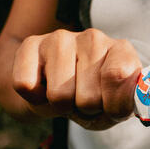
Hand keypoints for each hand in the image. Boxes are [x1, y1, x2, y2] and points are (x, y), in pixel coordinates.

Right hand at [12, 28, 141, 129]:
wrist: (55, 93)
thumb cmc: (92, 99)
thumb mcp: (114, 109)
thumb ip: (123, 103)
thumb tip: (120, 97)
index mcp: (120, 51)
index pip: (118, 75)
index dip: (113, 106)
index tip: (110, 108)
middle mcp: (94, 38)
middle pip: (88, 97)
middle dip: (85, 110)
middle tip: (83, 101)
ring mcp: (61, 38)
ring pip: (59, 94)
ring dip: (61, 106)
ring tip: (66, 96)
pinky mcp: (31, 44)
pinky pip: (26, 85)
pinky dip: (34, 99)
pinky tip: (43, 88)